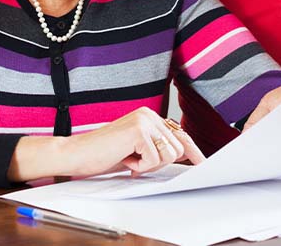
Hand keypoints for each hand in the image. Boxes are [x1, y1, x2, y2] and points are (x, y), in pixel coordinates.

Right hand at [9, 107, 205, 181]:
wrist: (77, 154)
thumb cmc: (104, 155)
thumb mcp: (136, 151)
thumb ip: (157, 148)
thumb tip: (183, 154)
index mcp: (149, 116)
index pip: (178, 134)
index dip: (192, 151)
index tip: (202, 163)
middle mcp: (149, 114)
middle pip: (177, 148)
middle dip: (159, 163)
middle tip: (135, 161)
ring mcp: (144, 120)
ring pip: (168, 154)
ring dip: (148, 164)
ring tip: (128, 158)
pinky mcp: (138, 131)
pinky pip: (154, 159)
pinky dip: (139, 166)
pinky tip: (124, 158)